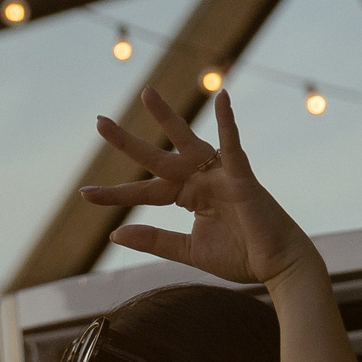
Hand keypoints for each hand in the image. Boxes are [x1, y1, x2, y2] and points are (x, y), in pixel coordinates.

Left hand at [82, 89, 318, 288]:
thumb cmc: (241, 256)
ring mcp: (222, 176)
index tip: (85, 193)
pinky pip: (234, 147)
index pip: (146, 190)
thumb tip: (116, 232)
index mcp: (189, 196)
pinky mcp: (243, 178)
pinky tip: (221, 98)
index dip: (116, 193)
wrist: (277, 266)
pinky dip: (228, 123)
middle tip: (99, 122)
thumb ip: (155, 239)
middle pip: (158, 159)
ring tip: (145, 94)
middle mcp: (202, 180)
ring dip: (168, 118)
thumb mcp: (188, 250)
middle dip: (128, 143)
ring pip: (188, 143)